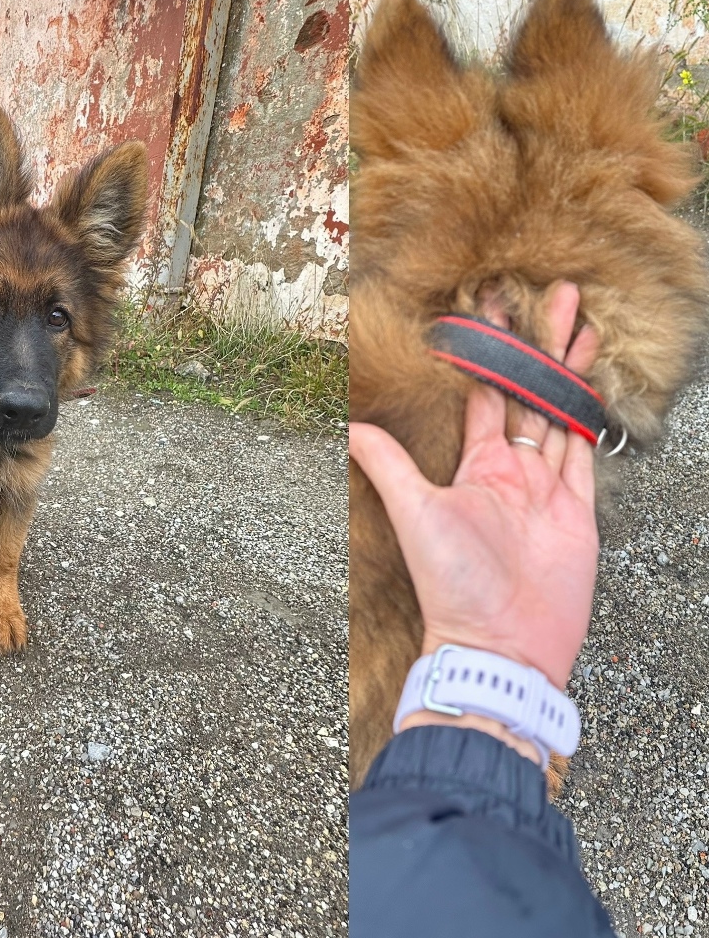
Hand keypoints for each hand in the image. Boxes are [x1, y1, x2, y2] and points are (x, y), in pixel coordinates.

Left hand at [349, 282, 599, 692]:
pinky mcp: (578, 510)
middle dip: (538, 343)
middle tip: (550, 291)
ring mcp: (546, 488)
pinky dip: (589, 414)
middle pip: (527, 392)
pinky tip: (592, 379)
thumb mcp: (415, 513)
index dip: (488, 352)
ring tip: (578, 317)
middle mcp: (510, 471)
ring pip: (560, 411)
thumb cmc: (453, 585)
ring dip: (567, 367)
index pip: (483, 394)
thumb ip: (386, 464)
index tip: (490, 306)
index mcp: (473, 466)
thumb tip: (345, 424)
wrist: (501, 646)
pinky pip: (585, 452)